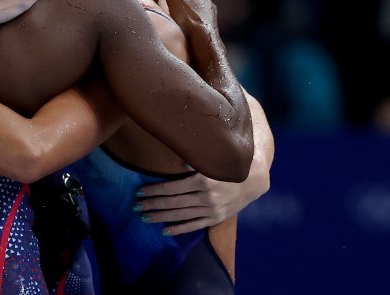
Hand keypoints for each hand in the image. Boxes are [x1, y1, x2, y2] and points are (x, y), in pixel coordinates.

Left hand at [135, 171, 263, 235]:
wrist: (253, 180)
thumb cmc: (228, 165)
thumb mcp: (212, 160)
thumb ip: (194, 161)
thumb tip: (177, 163)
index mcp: (203, 181)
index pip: (172, 187)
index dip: (154, 190)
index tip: (140, 192)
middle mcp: (206, 197)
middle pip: (173, 202)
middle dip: (153, 204)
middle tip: (136, 206)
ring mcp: (211, 210)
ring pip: (181, 215)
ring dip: (161, 216)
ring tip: (145, 217)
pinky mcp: (215, 218)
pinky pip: (194, 225)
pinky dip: (179, 229)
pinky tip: (165, 230)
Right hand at [148, 0, 218, 37]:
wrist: (204, 42)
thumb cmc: (190, 19)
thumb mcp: (174, 0)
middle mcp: (210, 6)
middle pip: (194, 2)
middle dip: (186, 5)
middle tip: (174, 9)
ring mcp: (212, 19)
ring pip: (198, 14)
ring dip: (190, 17)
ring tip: (179, 22)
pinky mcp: (211, 32)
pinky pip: (199, 26)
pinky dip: (193, 27)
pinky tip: (186, 32)